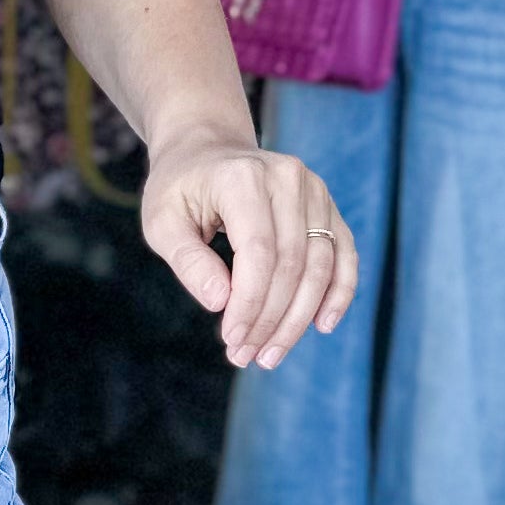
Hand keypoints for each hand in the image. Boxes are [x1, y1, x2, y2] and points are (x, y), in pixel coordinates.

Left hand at [141, 126, 357, 368]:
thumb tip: (219, 302)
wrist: (207, 148)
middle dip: (271, 319)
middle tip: (247, 356)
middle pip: (292, 264)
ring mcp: (314, 189)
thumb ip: (188, 261)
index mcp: (242, 178)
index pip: (258, 253)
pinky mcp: (327, 204)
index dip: (250, 304)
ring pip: (321, 265)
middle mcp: (287, 178)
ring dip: (299, 318)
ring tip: (272, 354)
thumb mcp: (162, 221)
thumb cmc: (179, 188)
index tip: (232, 340)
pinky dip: (338, 292)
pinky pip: (343, 253)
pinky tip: (322, 325)